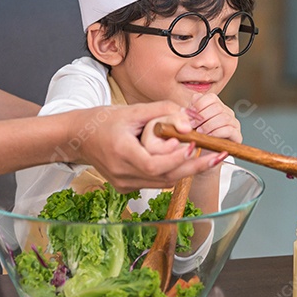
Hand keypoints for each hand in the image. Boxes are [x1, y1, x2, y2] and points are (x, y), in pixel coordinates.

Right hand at [72, 102, 223, 191]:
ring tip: (206, 154)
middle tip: (217, 154)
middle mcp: (122, 174)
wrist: (78, 137)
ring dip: (185, 169)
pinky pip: (155, 182)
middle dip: (194, 166)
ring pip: (163, 182)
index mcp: (121, 153)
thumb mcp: (132, 109)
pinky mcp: (127, 187)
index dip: (176, 158)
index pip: (154, 165)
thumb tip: (188, 123)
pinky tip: (182, 158)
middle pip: (165, 178)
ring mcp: (124, 184)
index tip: (193, 144)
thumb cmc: (102, 121)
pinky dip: (171, 171)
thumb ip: (162, 111)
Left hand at [189, 93, 241, 142]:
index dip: (199, 105)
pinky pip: (229, 130)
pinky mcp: (237, 136)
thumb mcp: (190, 123)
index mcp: (216, 105)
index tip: (188, 115)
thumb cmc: (197, 137)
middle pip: (217, 107)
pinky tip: (208, 137)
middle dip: (202, 116)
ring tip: (199, 132)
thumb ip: (188, 114)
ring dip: (208, 125)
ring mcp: (234, 123)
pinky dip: (216, 133)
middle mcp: (227, 112)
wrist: (204, 154)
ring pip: (224, 118)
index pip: (211, 97)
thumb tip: (185, 111)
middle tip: (192, 125)